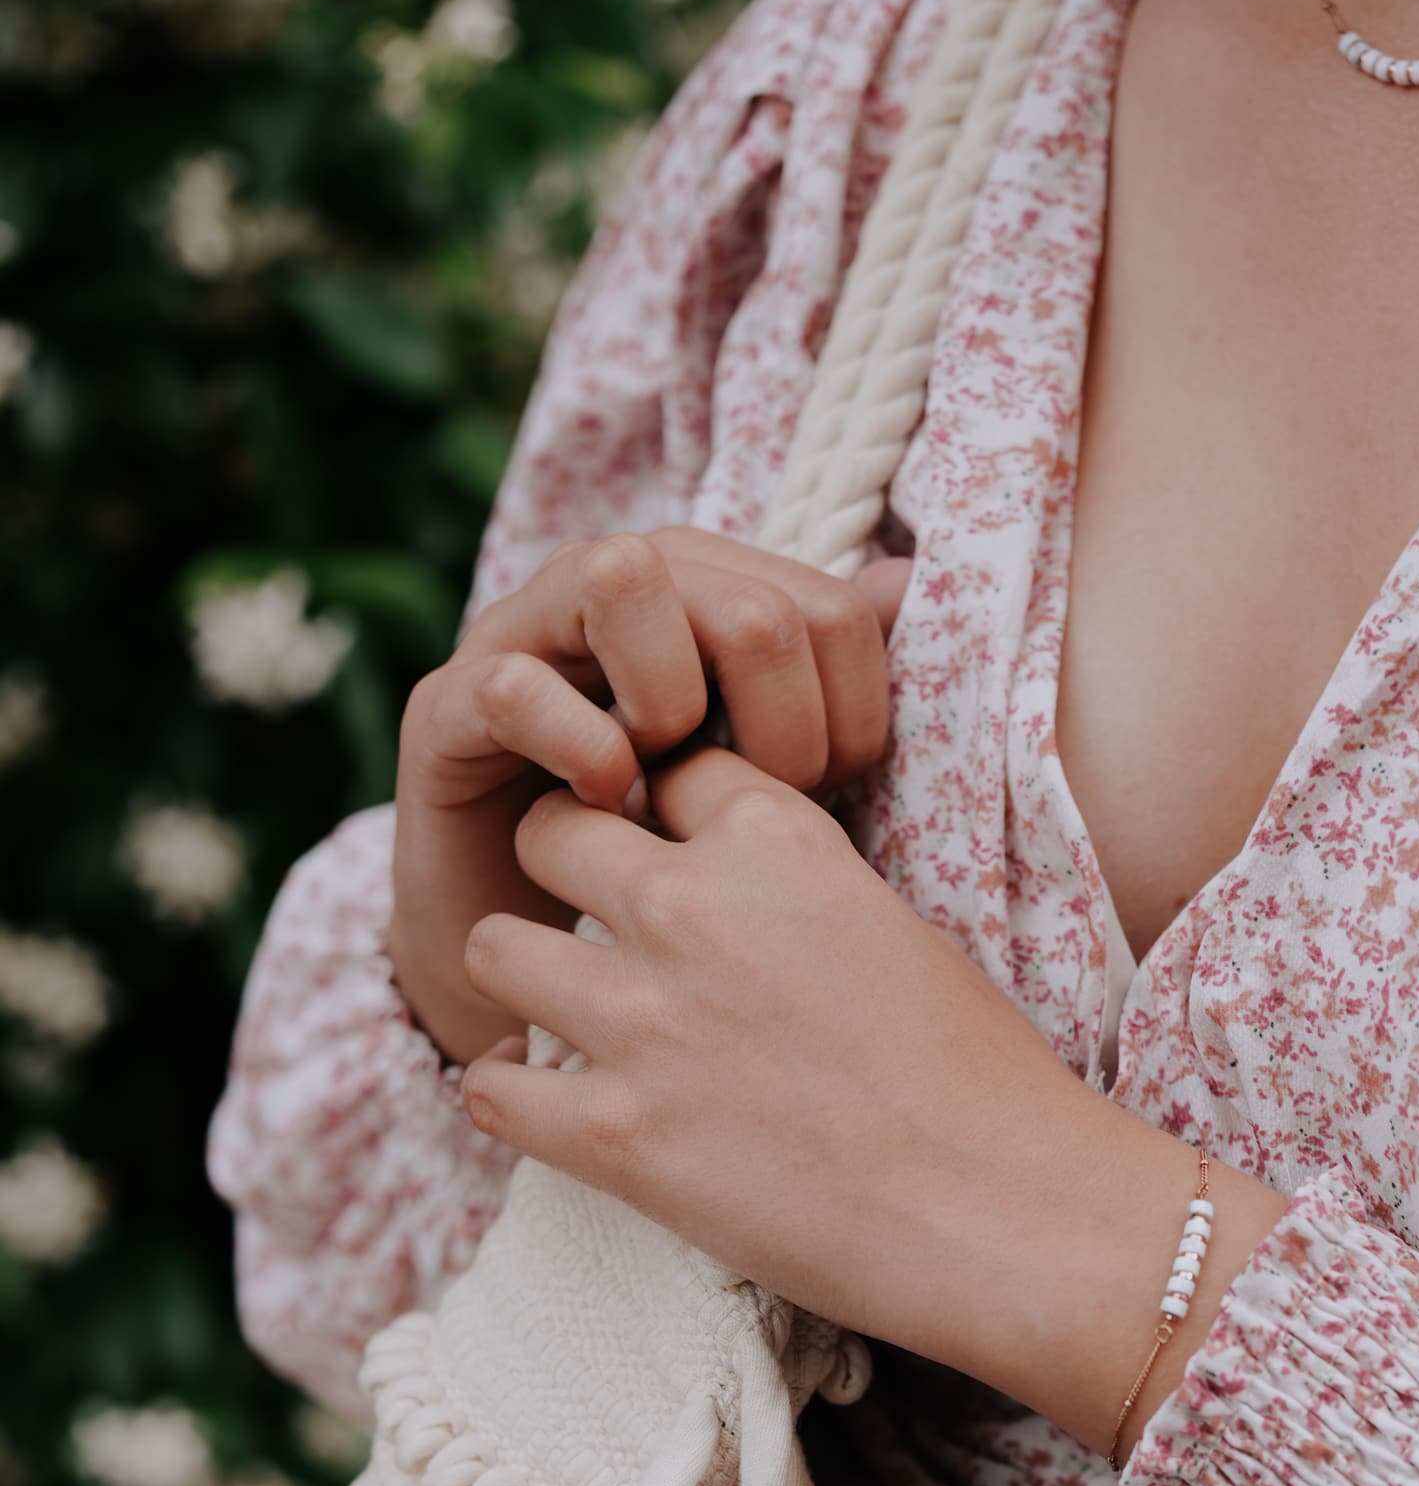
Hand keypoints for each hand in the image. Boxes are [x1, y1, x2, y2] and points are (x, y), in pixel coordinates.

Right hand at [388, 528, 913, 1066]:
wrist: (527, 913)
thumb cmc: (665, 833)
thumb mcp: (768, 760)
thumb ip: (831, 670)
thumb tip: (905, 579)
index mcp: (711, 578)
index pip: (831, 611)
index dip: (851, 719)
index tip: (818, 793)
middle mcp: (619, 573)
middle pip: (753, 607)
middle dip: (781, 736)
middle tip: (749, 808)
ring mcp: (523, 624)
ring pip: (628, 579)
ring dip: (673, 706)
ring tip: (666, 784)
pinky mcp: (446, 701)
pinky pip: (519, 685)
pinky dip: (582, 751)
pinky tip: (603, 803)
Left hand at [454, 745, 1289, 1454]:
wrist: (1011, 1210)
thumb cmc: (982, 1073)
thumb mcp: (895, 926)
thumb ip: (795, 888)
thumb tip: (745, 894)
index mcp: (778, 842)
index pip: (667, 768)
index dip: (662, 804)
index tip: (665, 842)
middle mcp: (695, 909)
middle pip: (548, 830)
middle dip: (558, 861)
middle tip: (582, 910)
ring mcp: (646, 1022)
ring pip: (491, 947)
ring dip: (518, 974)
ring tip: (553, 1009)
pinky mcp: (617, 1138)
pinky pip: (491, 1089)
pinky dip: (507, 1093)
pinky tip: (541, 1101)